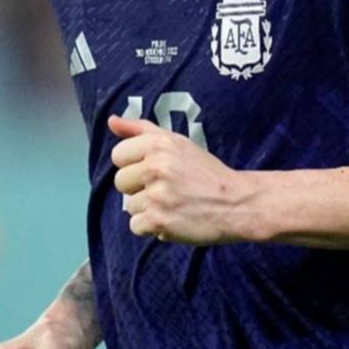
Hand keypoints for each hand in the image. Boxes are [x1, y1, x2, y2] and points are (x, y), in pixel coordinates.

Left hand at [109, 114, 247, 244]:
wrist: (236, 203)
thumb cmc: (205, 172)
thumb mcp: (177, 142)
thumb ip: (141, 129)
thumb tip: (111, 121)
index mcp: (158, 144)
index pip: (118, 155)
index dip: (134, 165)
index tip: (155, 171)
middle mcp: (155, 167)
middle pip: (120, 182)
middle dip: (139, 188)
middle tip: (167, 189)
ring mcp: (156, 195)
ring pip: (129, 206)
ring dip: (147, 209)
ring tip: (173, 204)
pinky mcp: (159, 221)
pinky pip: (136, 226)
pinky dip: (152, 227)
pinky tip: (173, 219)